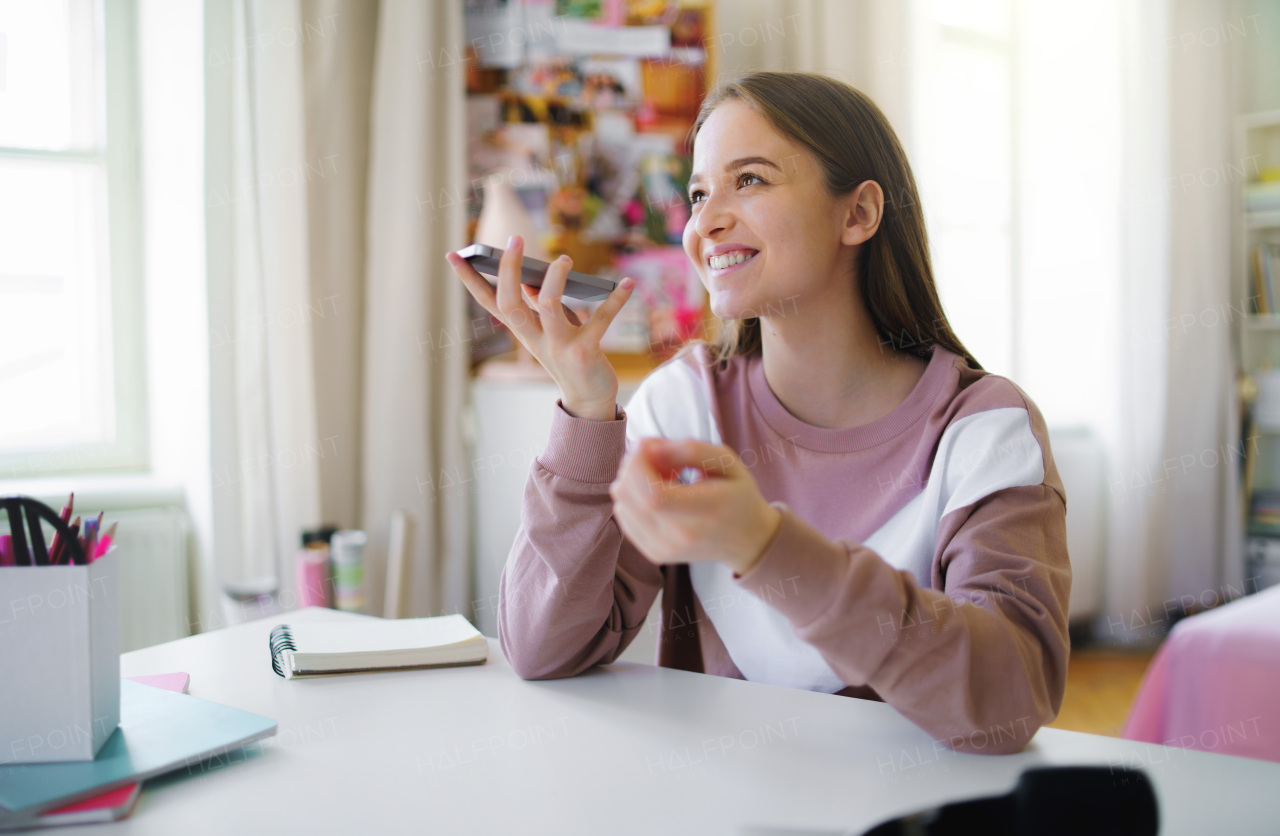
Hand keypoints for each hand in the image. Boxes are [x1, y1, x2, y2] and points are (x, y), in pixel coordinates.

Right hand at [447, 235, 635, 420]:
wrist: (588, 398)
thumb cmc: (566, 356)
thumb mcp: (546, 331)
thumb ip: (536, 306)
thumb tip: (530, 278)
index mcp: (522, 331)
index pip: (488, 303)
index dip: (469, 281)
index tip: (453, 255)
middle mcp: (534, 339)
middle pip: (511, 304)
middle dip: (510, 271)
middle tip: (515, 239)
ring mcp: (559, 347)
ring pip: (548, 308)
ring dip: (555, 280)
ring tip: (564, 259)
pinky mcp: (585, 352)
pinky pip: (600, 321)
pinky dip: (616, 300)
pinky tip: (628, 283)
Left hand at [609, 439, 782, 574]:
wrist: (748, 539)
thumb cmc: (738, 495)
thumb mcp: (727, 461)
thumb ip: (690, 450)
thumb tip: (650, 448)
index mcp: (703, 513)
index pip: (651, 493)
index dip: (638, 463)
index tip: (648, 444)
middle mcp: (679, 537)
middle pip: (627, 496)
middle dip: (633, 466)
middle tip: (659, 456)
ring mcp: (663, 549)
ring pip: (621, 505)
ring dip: (633, 482)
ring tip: (663, 477)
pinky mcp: (653, 553)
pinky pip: (624, 518)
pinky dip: (633, 499)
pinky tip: (657, 493)